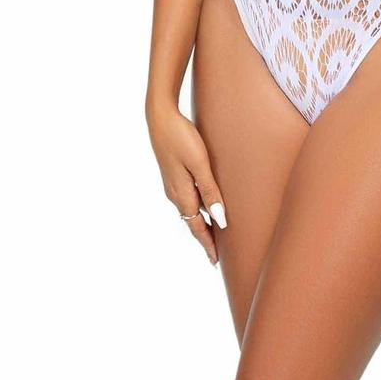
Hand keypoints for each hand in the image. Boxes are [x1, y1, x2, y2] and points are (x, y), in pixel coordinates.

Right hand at [146, 102, 225, 266]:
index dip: (208, 244)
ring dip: (201, 223)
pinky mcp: (172, 173)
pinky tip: (204, 204)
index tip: (215, 262)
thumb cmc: (182, 138)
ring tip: (214, 232)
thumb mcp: (200, 164)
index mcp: (182, 195)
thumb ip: (210, 192)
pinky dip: (196, 208)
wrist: (159, 117)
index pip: (197, 227)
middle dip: (204, 237)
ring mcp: (172, 184)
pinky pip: (186, 198)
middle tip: (216, 254)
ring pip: (189, 210)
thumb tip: (221, 220)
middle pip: (192, 222)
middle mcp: (175, 194)